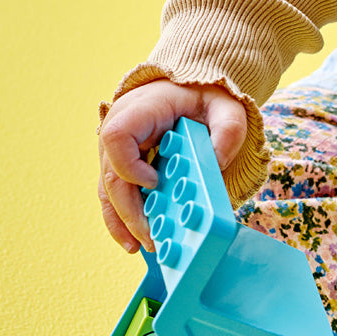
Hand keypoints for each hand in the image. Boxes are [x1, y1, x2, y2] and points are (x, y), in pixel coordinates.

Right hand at [98, 80, 246, 252]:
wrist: (190, 89)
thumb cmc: (204, 96)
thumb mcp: (226, 107)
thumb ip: (228, 131)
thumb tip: (217, 165)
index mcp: (138, 110)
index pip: (117, 138)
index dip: (130, 165)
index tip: (154, 183)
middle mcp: (118, 129)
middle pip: (111, 175)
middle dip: (129, 211)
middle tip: (151, 239)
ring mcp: (116, 149)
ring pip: (108, 189)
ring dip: (122, 221)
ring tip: (140, 247)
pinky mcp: (122, 164)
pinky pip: (116, 194)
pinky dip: (123, 218)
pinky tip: (134, 241)